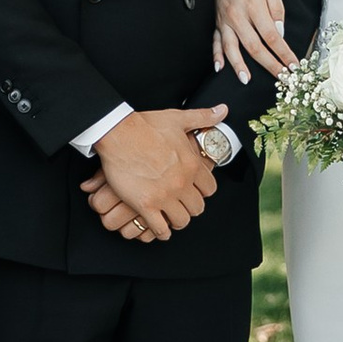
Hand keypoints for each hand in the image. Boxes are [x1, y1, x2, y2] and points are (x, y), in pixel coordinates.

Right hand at [92, 106, 229, 243]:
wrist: (118, 133)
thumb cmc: (146, 125)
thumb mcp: (179, 118)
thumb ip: (203, 117)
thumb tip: (223, 110)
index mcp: (192, 165)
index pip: (210, 190)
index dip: (202, 191)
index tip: (194, 191)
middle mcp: (182, 183)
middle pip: (197, 208)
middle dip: (190, 207)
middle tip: (181, 206)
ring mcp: (164, 196)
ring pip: (181, 220)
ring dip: (177, 220)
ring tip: (171, 218)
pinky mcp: (145, 205)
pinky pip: (160, 228)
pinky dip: (160, 231)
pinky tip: (158, 227)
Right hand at [212, 0, 294, 81]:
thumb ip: (276, 7)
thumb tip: (279, 31)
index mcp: (253, 5)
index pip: (271, 36)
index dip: (283, 53)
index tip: (293, 65)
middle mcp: (237, 15)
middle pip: (254, 46)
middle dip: (269, 64)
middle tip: (280, 78)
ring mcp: (225, 21)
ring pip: (232, 47)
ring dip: (239, 65)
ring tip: (246, 80)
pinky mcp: (217, 22)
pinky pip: (215, 41)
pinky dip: (216, 55)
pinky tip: (219, 67)